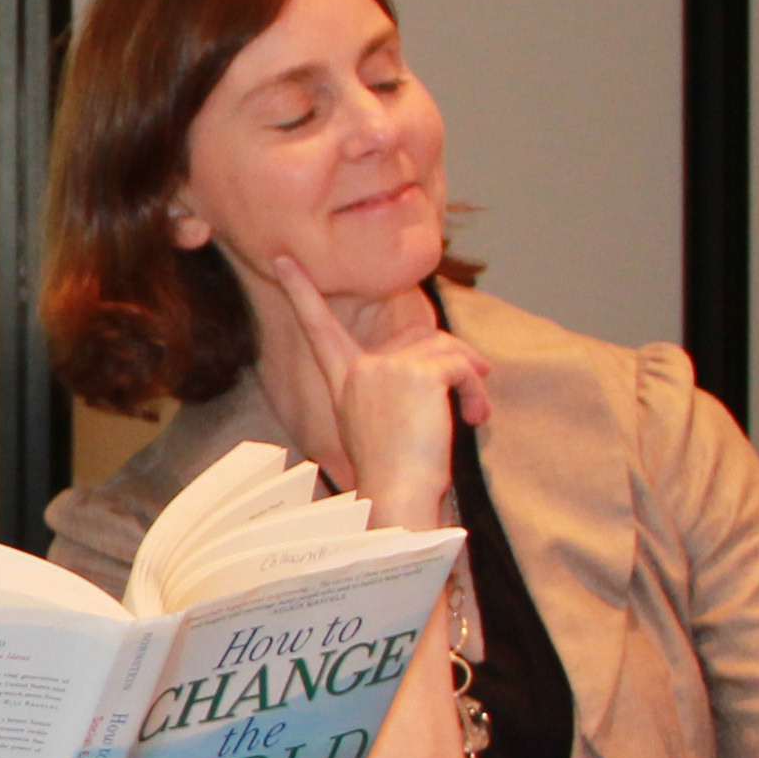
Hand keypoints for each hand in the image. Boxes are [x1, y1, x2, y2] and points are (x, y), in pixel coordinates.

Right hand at [250, 256, 490, 528]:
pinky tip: (474, 416)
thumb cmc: (397, 476)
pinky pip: (460, 365)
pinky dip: (476, 388)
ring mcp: (385, 368)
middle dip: (453, 362)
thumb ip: (399, 387)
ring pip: (444, 348)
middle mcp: (359, 370)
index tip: (282, 259)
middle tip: (474, 398)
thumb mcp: (384, 425)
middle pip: (418, 337)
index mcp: (344, 382)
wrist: (400, 498)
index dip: (301, 292)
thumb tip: (453, 364)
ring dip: (470, 378)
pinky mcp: (416, 374)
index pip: (319, 328)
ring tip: (475, 414)